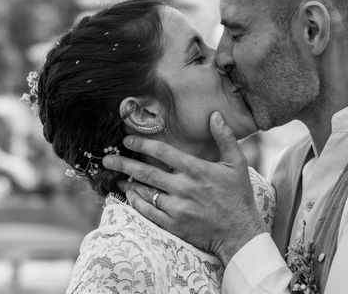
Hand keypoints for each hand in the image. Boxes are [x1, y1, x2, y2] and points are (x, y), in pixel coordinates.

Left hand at [102, 111, 266, 264]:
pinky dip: (136, 202)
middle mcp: (183, 187)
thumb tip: (214, 114)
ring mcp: (177, 207)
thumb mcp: (237, 163)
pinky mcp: (174, 224)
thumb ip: (224, 137)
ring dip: (128, 182)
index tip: (128, 139)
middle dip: (124, 163)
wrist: (240, 232)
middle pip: (147, 172)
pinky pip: (149, 212)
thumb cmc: (238, 195)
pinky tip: (129, 194)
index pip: (163, 153)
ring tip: (115, 175)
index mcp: (196, 170)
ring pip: (145, 192)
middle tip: (108, 158)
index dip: (143, 144)